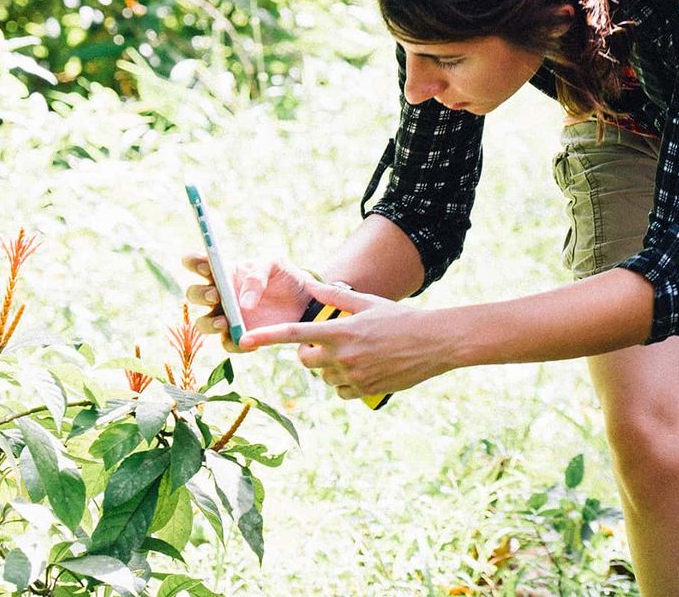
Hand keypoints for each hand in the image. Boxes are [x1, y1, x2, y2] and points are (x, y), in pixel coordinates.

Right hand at [182, 254, 311, 352]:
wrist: (305, 300)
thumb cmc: (284, 276)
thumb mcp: (275, 265)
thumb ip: (257, 275)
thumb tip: (244, 303)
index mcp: (224, 272)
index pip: (197, 263)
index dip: (193, 263)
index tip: (203, 266)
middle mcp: (219, 295)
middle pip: (194, 294)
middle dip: (200, 295)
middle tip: (216, 295)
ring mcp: (227, 317)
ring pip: (203, 323)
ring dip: (209, 323)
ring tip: (224, 322)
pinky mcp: (239, 336)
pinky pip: (227, 344)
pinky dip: (234, 343)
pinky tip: (248, 339)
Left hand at [237, 280, 458, 397]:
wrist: (434, 342)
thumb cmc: (400, 318)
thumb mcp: (368, 302)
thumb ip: (336, 296)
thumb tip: (311, 286)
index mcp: (340, 331)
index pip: (294, 334)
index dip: (266, 337)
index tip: (244, 341)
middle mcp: (343, 355)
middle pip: (305, 360)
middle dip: (308, 353)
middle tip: (327, 343)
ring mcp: (355, 375)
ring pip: (325, 378)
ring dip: (331, 368)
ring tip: (357, 354)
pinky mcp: (366, 390)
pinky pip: (342, 392)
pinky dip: (347, 384)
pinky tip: (365, 370)